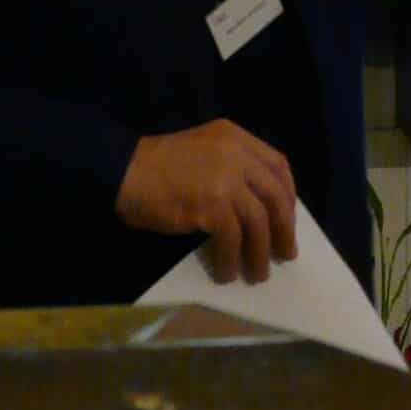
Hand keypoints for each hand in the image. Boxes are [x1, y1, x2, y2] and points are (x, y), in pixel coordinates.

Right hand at [115, 119, 296, 283]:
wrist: (123, 170)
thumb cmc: (157, 166)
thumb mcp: (202, 151)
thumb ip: (230, 166)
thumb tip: (257, 208)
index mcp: (234, 136)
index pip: (277, 164)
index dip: (288, 194)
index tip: (288, 218)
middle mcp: (235, 153)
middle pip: (276, 195)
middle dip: (284, 228)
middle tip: (285, 253)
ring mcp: (225, 178)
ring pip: (259, 221)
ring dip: (260, 252)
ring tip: (257, 273)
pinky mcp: (211, 204)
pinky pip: (233, 239)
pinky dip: (233, 259)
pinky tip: (227, 272)